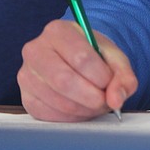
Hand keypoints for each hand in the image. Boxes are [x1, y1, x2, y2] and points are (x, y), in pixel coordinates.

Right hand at [18, 19, 137, 121]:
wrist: (76, 61)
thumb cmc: (94, 57)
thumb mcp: (115, 58)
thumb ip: (123, 76)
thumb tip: (116, 99)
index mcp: (57, 31)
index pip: (81, 58)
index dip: (102, 77)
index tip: (111, 82)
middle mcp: (35, 50)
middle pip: (64, 80)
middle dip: (92, 97)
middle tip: (105, 100)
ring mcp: (26, 75)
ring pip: (57, 101)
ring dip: (84, 109)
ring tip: (95, 104)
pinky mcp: (26, 98)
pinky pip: (49, 115)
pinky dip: (71, 118)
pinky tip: (81, 109)